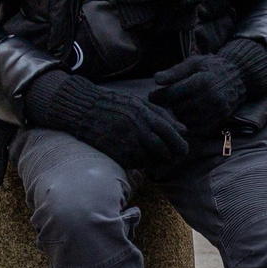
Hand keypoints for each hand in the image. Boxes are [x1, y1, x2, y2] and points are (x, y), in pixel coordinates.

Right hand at [24, 73, 188, 167]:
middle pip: (162, 149)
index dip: (179, 144)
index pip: (169, 133)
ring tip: (157, 159)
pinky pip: (133, 163)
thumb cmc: (114, 103)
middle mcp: (135, 128)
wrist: (82, 107)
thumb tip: (184, 129)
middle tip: (172, 158)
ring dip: (156, 162)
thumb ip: (162, 116)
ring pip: (148, 159)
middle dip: (170, 156)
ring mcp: (124, 141)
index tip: (183, 150)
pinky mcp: (113, 152)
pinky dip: (140, 164)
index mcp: (144, 113)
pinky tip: (140, 159)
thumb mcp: (139, 103)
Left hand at [150, 40, 266, 132]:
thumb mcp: (194, 62)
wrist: (240, 76)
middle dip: (168, 105)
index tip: (153, 95)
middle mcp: (210, 97)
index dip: (158, 96)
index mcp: (202, 81)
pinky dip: (188, 125)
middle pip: (177, 108)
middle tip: (164, 102)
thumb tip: (156, 79)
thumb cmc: (213, 67)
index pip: (172, 93)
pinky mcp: (219, 119)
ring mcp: (215, 110)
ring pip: (186, 120)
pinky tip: (185, 116)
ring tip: (175, 108)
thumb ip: (175, 71)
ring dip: (178, 115)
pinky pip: (197, 129)